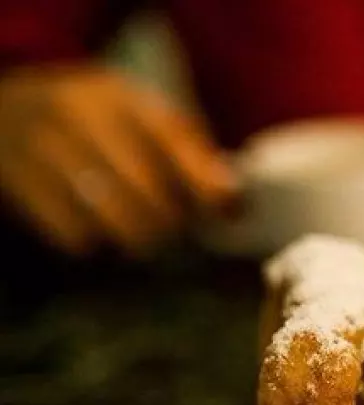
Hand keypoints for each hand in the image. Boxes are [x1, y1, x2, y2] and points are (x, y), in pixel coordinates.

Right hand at [0, 64, 236, 256]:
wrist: (3, 107)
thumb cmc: (93, 121)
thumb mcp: (139, 117)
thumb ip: (190, 153)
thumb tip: (235, 204)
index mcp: (118, 95)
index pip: (175, 144)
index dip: (208, 187)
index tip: (229, 212)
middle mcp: (78, 115)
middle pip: (149, 191)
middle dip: (174, 221)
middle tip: (177, 229)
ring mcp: (41, 148)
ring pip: (115, 218)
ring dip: (140, 239)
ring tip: (143, 237)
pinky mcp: (16, 183)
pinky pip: (74, 235)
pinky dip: (95, 244)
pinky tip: (98, 234)